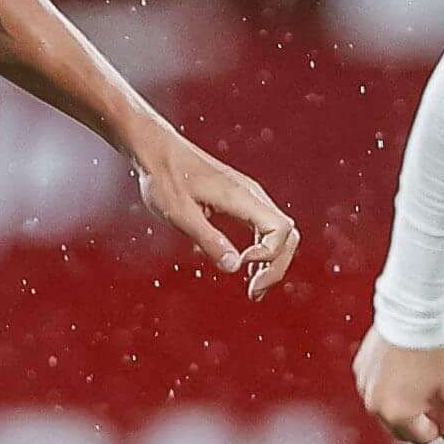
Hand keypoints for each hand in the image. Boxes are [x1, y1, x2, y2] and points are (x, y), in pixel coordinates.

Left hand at [136, 134, 298, 296]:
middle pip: (287, 234)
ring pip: (279, 233)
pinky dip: (262, 251)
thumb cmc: (164, 178)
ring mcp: (248, 197)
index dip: (269, 254)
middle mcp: (252, 195)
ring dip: (271, 262)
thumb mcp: (180, 214)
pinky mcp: (240, 201)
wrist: (157, 151)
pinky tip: (247, 268)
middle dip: (276, 266)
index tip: (241, 265)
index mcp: (241, 196)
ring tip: (253, 290)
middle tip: (253, 293)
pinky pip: (264, 229)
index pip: (280, 228)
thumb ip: (208, 240)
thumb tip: (234, 268)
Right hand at [354, 328, 443, 443]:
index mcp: (399, 416)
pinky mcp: (359, 371)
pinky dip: (388, 386)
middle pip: (401, 429)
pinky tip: (404, 366)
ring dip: (402, 404)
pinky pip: (374, 388)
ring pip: (386, 409)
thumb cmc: (433, 356)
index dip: (442, 426)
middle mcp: (375, 407)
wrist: (410, 317)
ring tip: (419, 380)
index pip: (422, 438)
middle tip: (436, 398)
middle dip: (420, 420)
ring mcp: (364, 389)